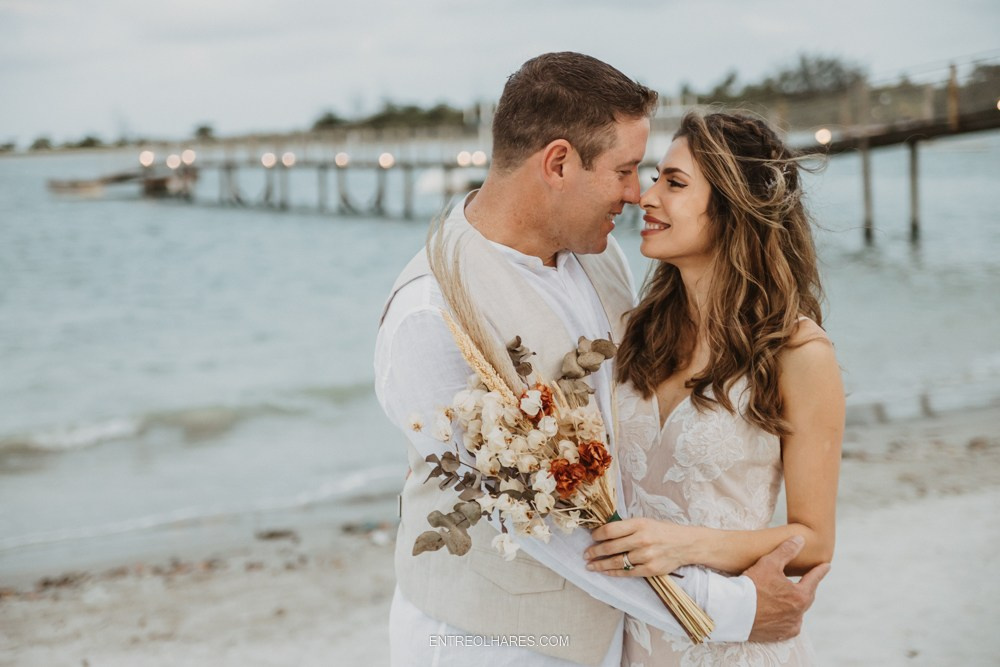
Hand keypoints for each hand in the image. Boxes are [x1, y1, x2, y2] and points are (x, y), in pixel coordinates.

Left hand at [583, 518, 699, 576]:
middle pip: (610, 547)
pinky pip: (627, 573)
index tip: (591, 537)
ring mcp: (646, 556)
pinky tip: (605, 571)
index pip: (610, 530)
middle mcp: (641, 539)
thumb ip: (626, 527)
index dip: (597, 535)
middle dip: (594, 551)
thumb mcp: (645, 522)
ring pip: (616, 562)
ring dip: (600, 564)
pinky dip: (613, 573)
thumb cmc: (662, 531)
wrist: (686, 544)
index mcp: (639, 524)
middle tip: (585, 554)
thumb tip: (603, 532)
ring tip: (591, 565)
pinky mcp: (650, 569)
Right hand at [745, 536, 829, 641]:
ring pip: (797, 612)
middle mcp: (798, 614)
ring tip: (791, 597)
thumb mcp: (769, 563)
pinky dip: (787, 618)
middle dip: (807, 587)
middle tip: (807, 580)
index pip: (813, 580)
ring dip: (796, 604)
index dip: (820, 571)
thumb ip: (786, 550)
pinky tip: (782, 614)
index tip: (826, 566)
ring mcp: (789, 626)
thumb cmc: (752, 586)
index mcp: (800, 596)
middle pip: (806, 597)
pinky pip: (788, 625)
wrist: (734, 611)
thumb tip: (800, 539)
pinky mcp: (778, 635)